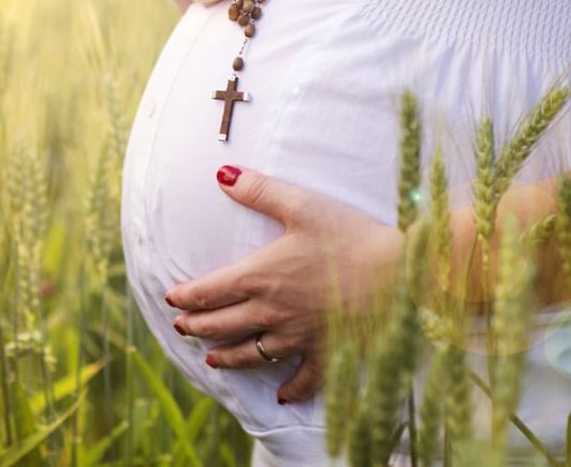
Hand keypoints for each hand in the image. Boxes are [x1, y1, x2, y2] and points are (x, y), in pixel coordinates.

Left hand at [164, 165, 403, 403]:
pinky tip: (282, 397)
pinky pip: (302, 379)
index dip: (186, 295)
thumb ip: (260, 191)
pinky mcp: (325, 353)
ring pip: (250, 355)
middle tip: (182, 326)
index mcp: (259, 276)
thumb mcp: (302, 205)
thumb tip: (222, 174)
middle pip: (220, 325)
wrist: (398, 274)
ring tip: (212, 359)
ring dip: (226, 358)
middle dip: (196, 326)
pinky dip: (290, 389)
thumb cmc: (350, 236)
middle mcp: (271, 312)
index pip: (209, 291)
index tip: (172, 296)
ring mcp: (297, 337)